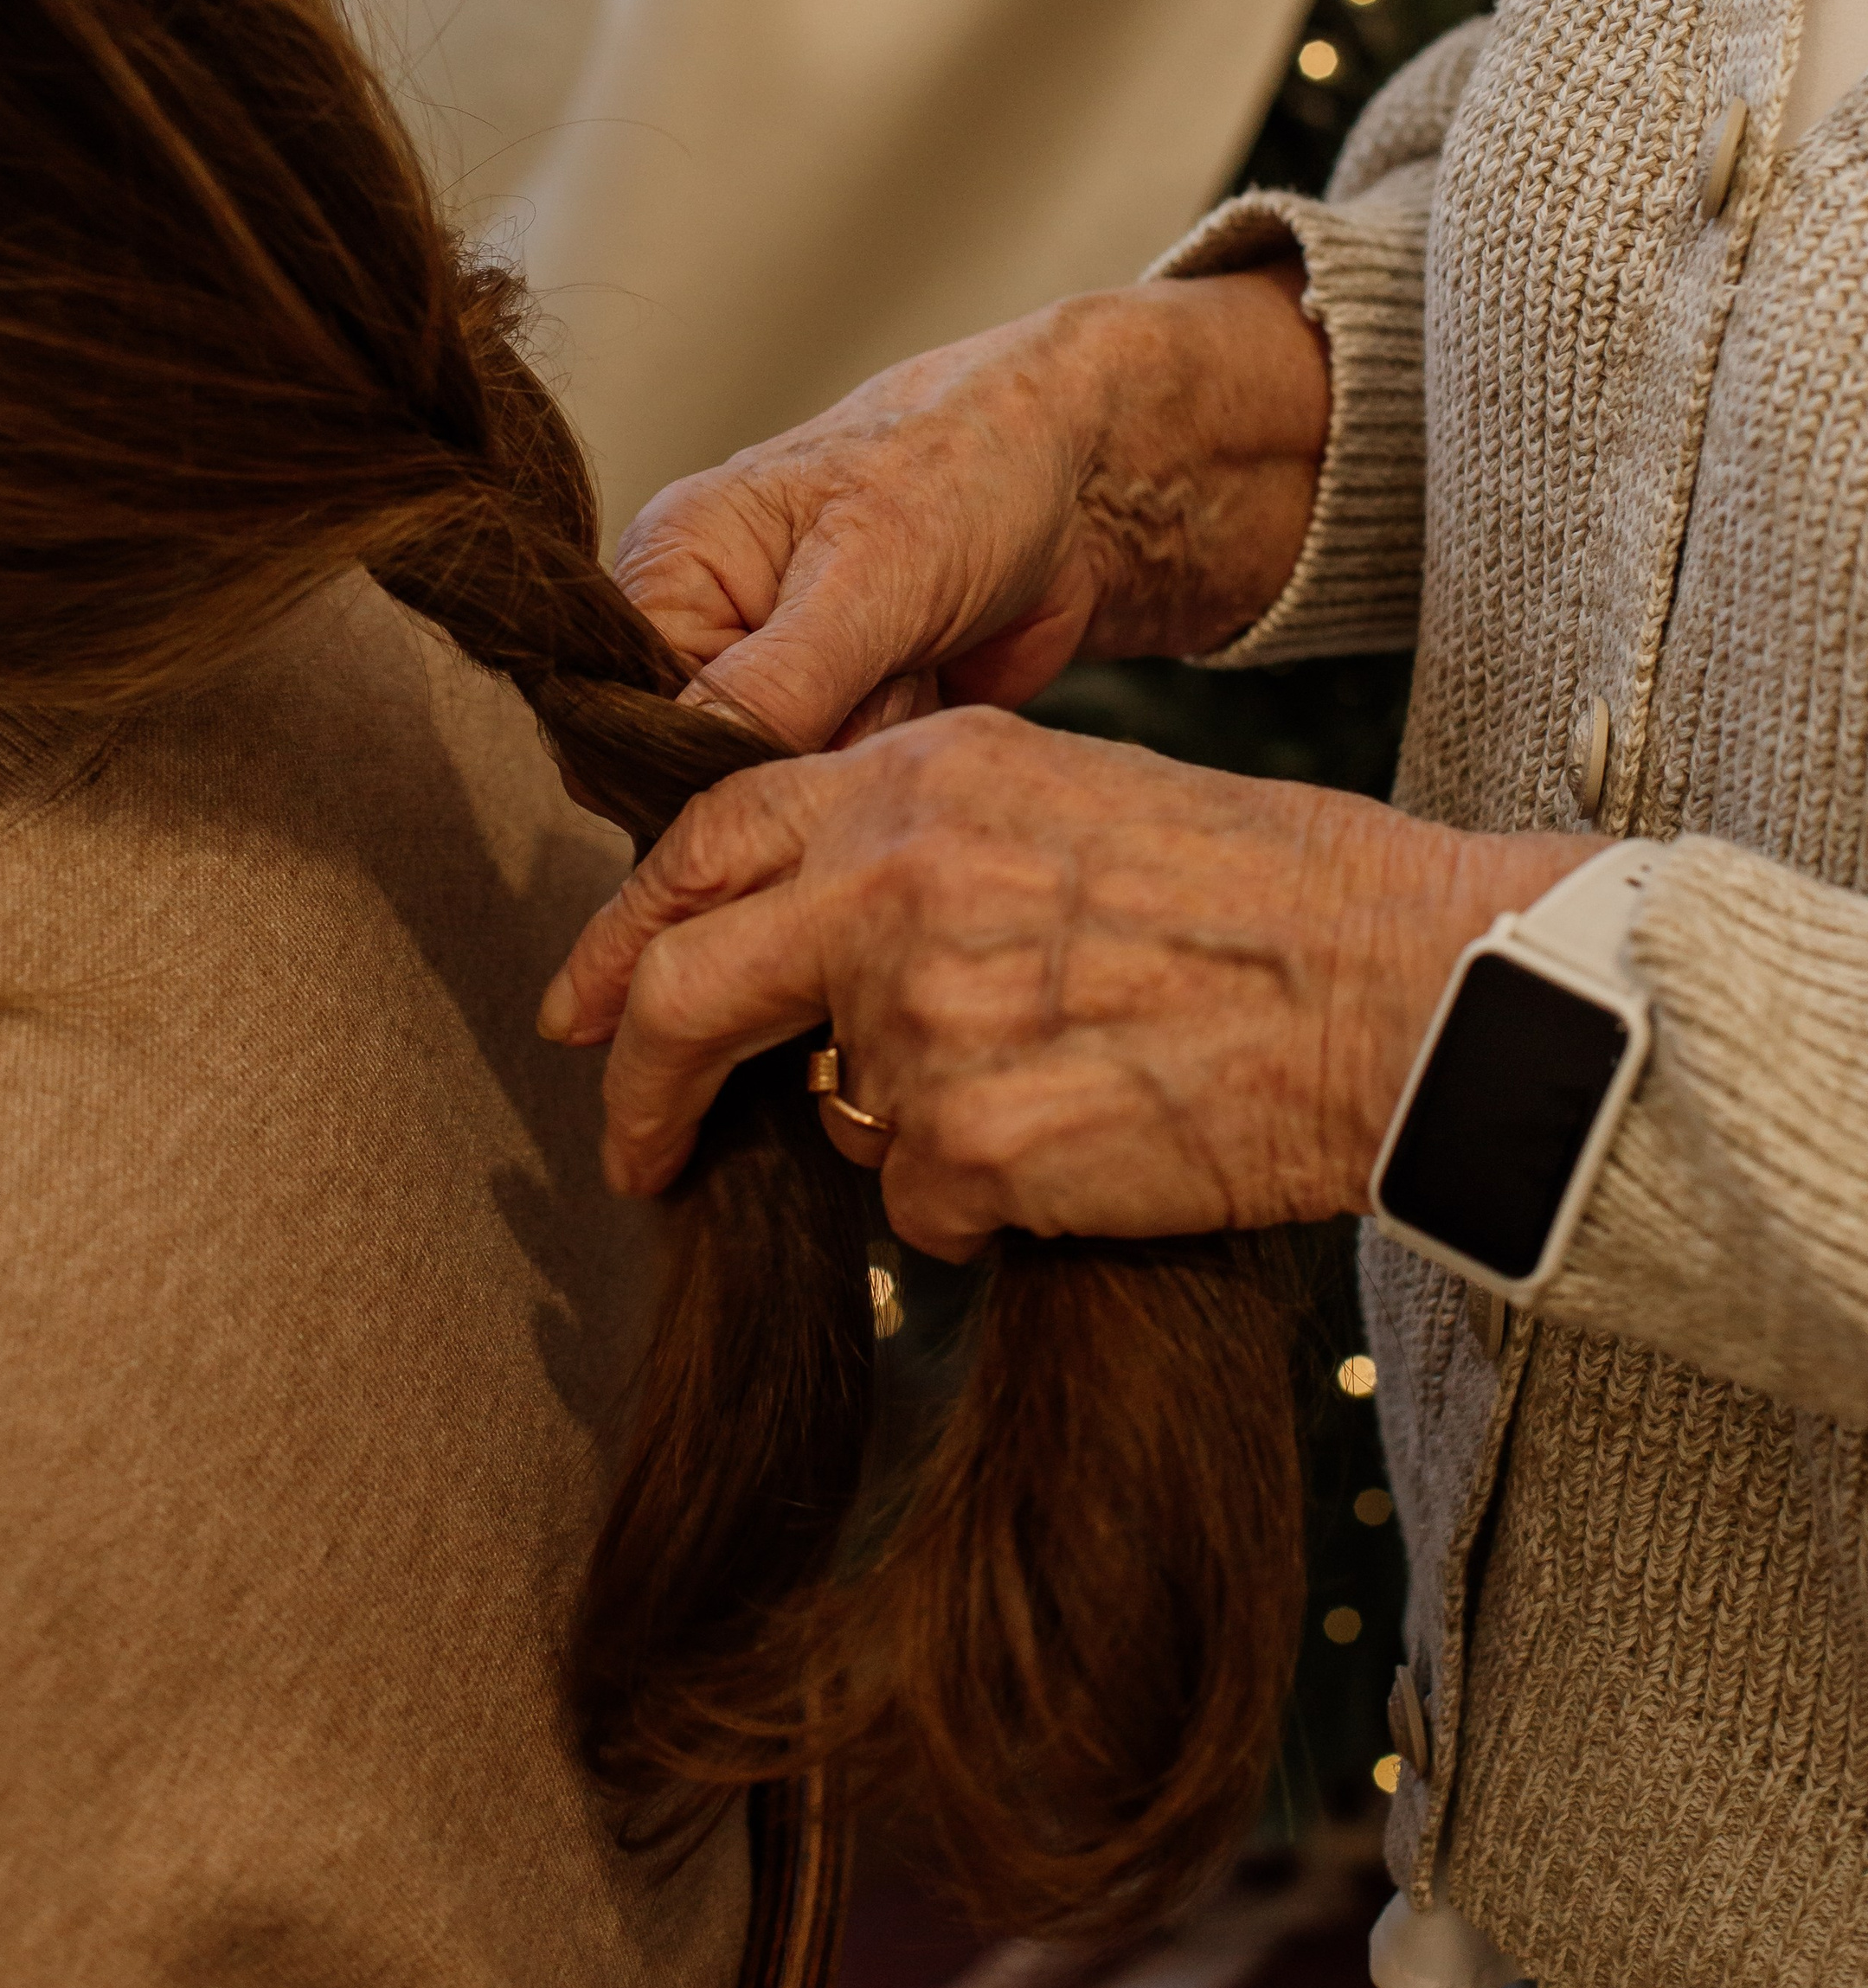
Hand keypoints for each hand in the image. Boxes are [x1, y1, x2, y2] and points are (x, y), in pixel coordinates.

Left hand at [539, 709, 1585, 1258]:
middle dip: (638, 1087)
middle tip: (635, 1149)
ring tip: (1054, 1094)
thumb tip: (817, 947)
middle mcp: (894, 882)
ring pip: (837, 1116)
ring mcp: (924, 1018)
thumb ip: (917, 849)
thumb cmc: (1266, 894)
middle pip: (681, 992)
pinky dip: (983, 1207)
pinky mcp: (974, 1143)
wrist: (1403, 987)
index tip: (584, 1005)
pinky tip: (1091, 1148)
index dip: (621, 932)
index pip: (703, 841)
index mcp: (917, 778)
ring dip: (911, 1133)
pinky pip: (924, 1209)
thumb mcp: (1066, 799)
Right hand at [613, 266, 1330, 755]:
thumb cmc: (963, 474)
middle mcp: (700, 628)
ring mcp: (769, 680)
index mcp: (670, 570)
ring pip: (782, 790)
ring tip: (912, 661)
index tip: (802, 734)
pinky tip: (928, 683)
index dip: (705, 760)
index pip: (625, 723)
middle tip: (879, 673)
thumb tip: (689, 781)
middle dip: (805, 750)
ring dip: (861, 749)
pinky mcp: (836, 719)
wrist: (1080, 482)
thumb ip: (773, 686)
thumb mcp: (866, 576)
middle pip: (705, 771)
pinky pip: (841, 789)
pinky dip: (893, 754)